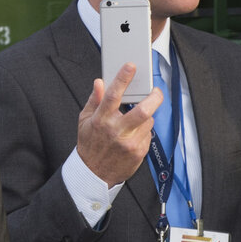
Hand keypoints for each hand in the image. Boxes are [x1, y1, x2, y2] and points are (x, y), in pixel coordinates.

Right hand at [75, 65, 163, 186]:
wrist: (94, 174)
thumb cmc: (89, 145)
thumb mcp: (84, 121)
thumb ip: (94, 100)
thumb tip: (99, 83)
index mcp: (101, 120)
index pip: (113, 95)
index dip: (123, 78)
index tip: (131, 66)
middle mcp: (116, 131)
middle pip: (142, 111)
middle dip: (154, 98)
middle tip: (156, 91)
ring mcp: (129, 143)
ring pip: (148, 122)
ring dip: (146, 117)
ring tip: (136, 120)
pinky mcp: (138, 152)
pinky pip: (148, 135)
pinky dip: (144, 131)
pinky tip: (134, 135)